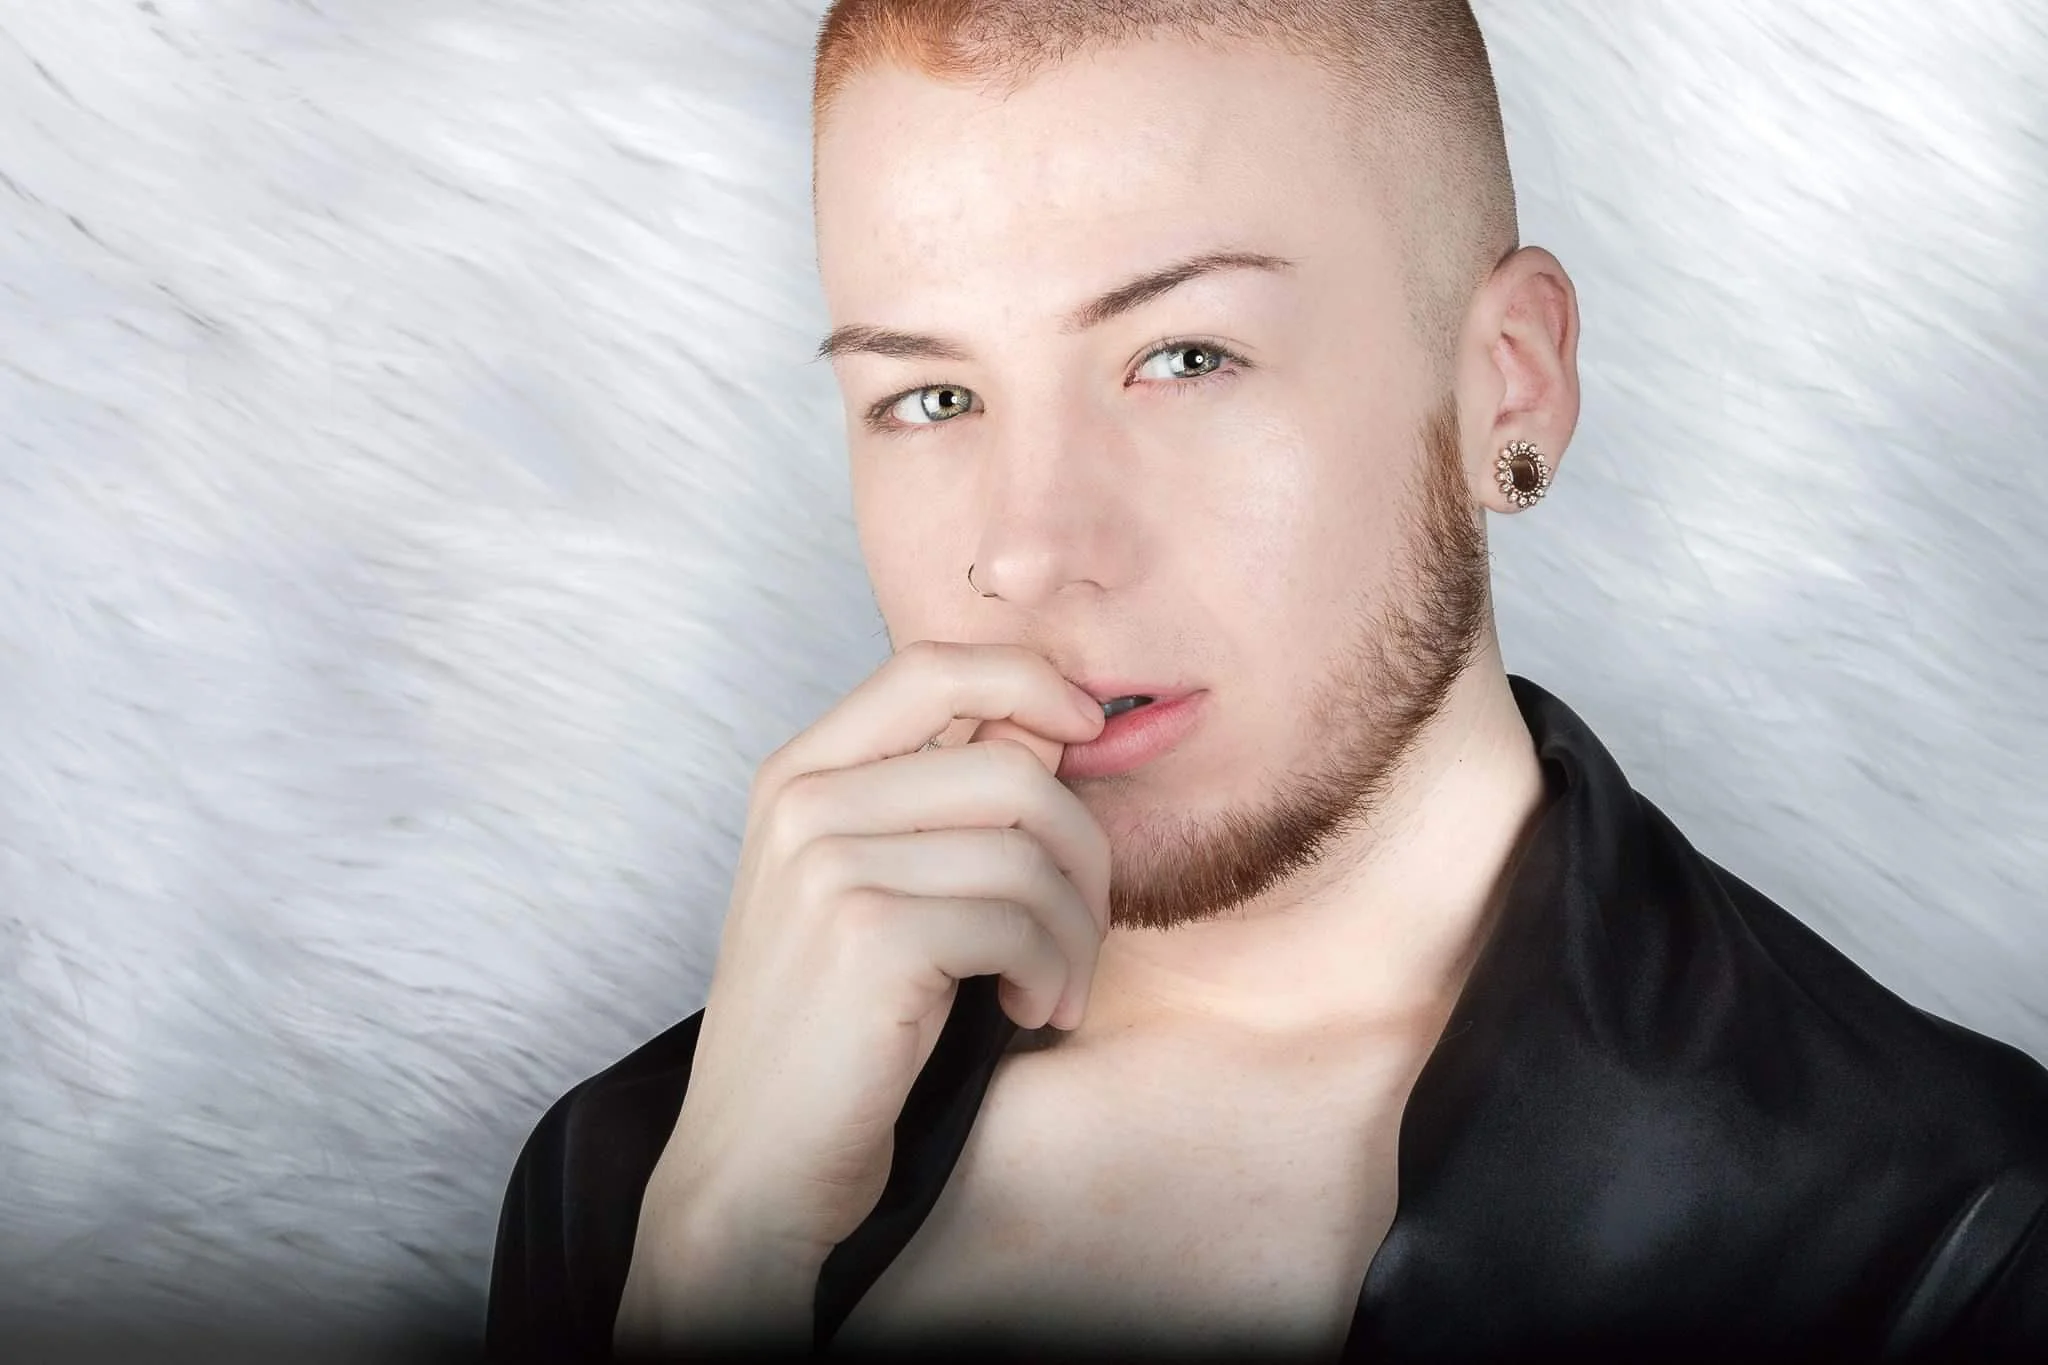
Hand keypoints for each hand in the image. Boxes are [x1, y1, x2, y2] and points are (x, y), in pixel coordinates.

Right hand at [627, 641, 1110, 1294]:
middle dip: (1084, 853)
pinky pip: (1020, 922)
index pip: (933, 666)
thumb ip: (934, 800)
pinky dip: (1053, 972)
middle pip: (1012, 767)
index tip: (1086, 731)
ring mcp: (829, 865)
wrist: (751, 1164)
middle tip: (1081, 929)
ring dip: (1077, 930)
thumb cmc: (828, 1028)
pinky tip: (1030, 1010)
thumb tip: (1052, 725)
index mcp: (798, 774)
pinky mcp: (869, 936)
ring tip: (1054, 985)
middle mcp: (804, 802)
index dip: (1031, 681)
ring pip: (1030, 849)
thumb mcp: (862, 888)